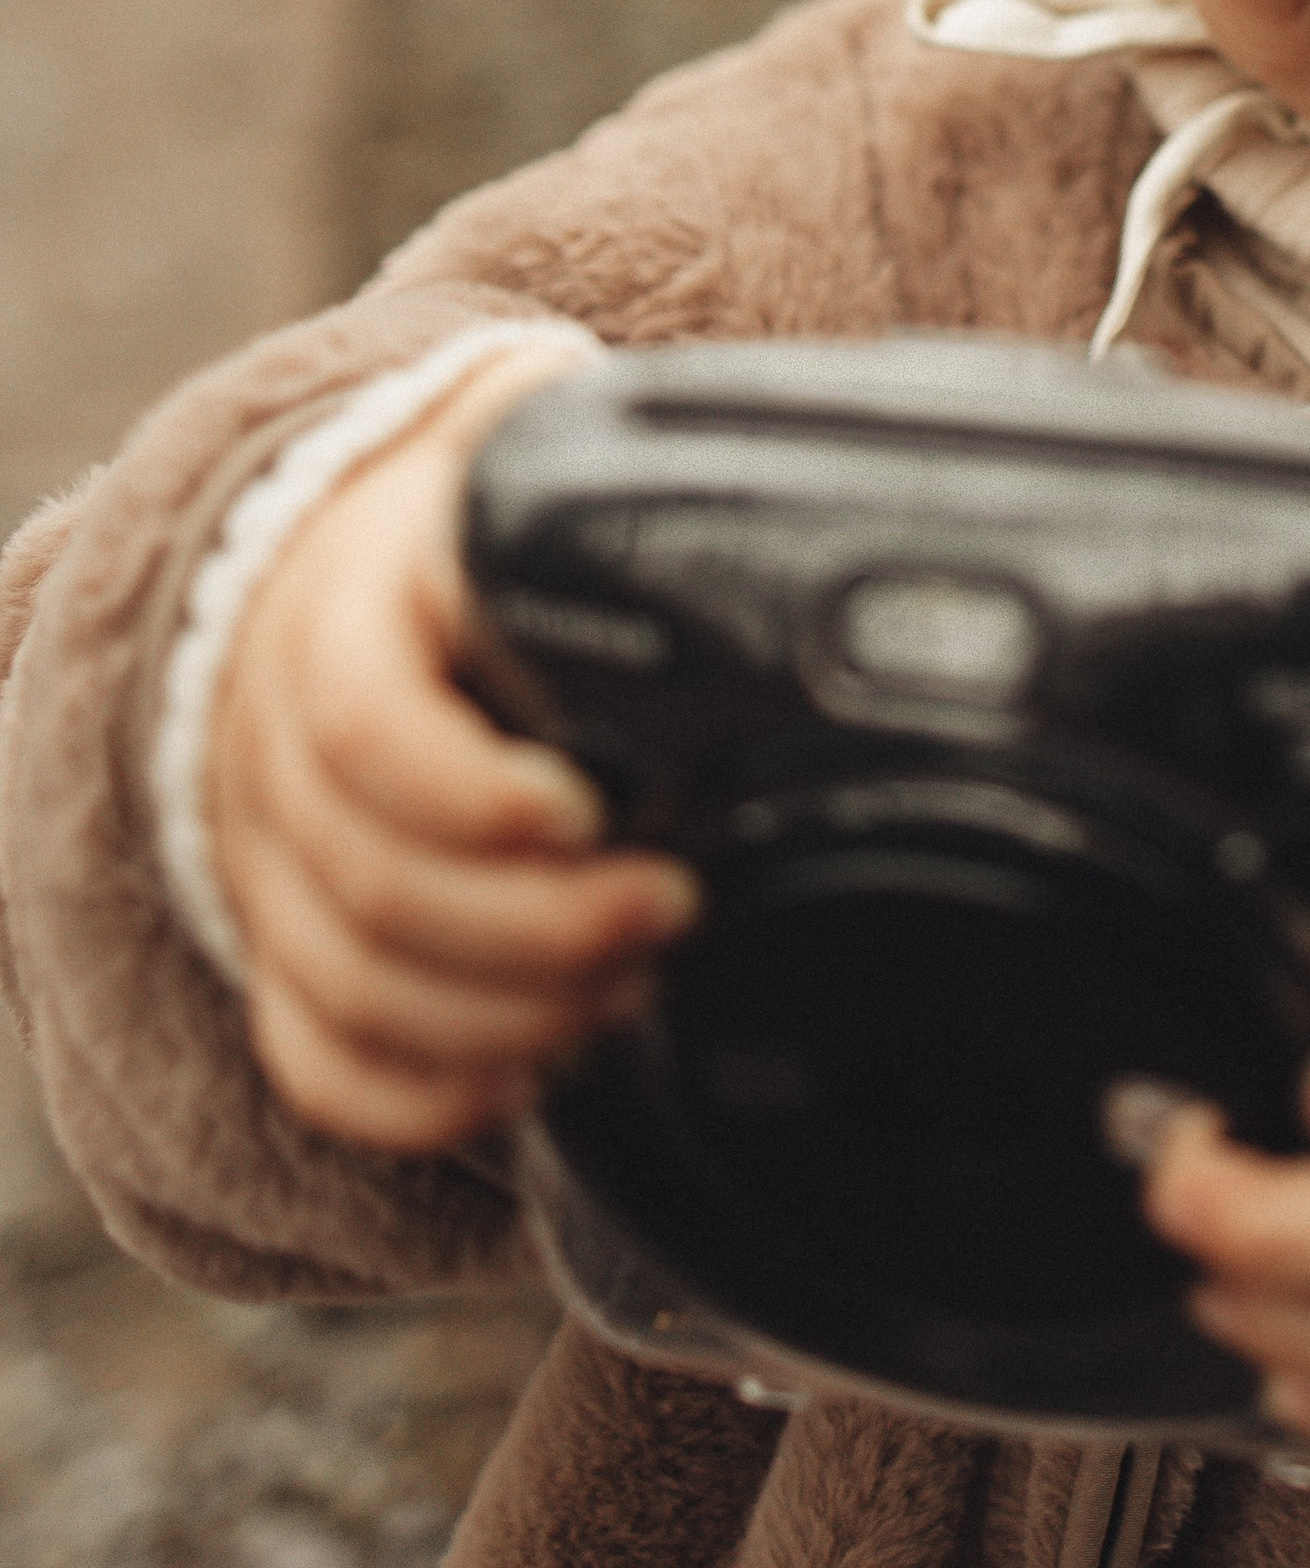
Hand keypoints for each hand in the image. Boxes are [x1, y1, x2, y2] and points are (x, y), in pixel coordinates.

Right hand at [206, 339, 701, 1155]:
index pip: (363, 721)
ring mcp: (269, 849)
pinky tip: (521, 1078)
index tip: (592, 814)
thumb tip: (782, 545)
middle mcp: (282, 736)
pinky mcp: (281, 939)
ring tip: (626, 989)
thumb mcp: (527, 474)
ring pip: (349, 981)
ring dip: (500, 1016)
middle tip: (669, 911)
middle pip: (371, 878)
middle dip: (537, 929)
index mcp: (350, 611)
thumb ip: (622, 495)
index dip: (473, 795)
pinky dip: (418, 1093)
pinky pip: (316, 1056)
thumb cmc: (473, 530)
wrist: (345, 571)